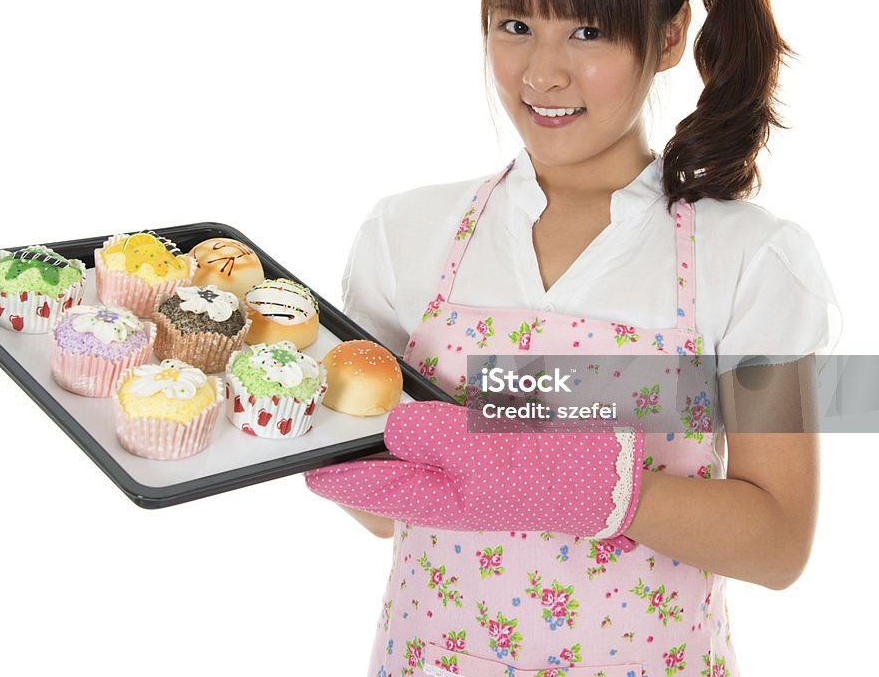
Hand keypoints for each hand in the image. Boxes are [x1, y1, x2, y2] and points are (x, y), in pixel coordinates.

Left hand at [304, 400, 642, 548]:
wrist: (601, 476)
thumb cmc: (540, 469)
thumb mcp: (479, 450)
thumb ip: (428, 434)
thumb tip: (391, 423)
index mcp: (431, 500)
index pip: (365, 490)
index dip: (332, 473)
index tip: (305, 456)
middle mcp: (436, 492)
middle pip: (375, 480)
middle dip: (352, 458)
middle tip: (332, 430)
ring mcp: (454, 476)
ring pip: (399, 462)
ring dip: (378, 442)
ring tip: (359, 417)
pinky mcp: (471, 457)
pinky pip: (428, 447)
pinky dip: (412, 429)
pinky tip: (412, 407)